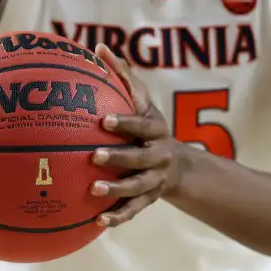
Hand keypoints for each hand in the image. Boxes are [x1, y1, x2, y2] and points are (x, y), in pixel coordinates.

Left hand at [90, 44, 192, 227]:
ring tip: (93, 191)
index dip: (125, 123)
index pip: (141, 125)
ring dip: (117, 191)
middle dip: (120, 158)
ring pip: (138, 188)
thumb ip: (123, 76)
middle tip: (94, 156)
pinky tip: (97, 222)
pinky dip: (118, 218)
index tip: (104, 120)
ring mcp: (155, 180)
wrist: (177, 163)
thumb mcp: (142, 101)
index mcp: (156, 129)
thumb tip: (99, 48)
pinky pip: (134, 210)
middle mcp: (159, 155)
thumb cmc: (149, 125)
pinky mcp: (149, 199)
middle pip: (142, 159)